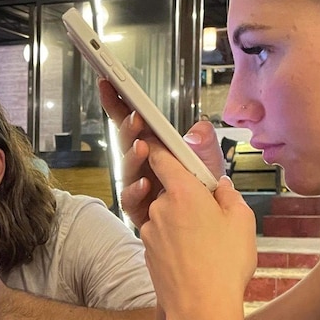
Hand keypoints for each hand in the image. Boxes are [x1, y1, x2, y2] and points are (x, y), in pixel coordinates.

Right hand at [97, 78, 225, 226]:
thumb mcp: (210, 167)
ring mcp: (138, 187)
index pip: (135, 123)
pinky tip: (145, 184)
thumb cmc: (206, 198)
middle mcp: (143, 166)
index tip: (109, 84)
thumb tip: (198, 129)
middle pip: (127, 142)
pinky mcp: (139, 211)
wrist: (207, 235)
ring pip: (127, 168)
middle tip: (136, 117)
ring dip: (133, 156)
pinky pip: (131, 200)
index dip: (120, 103)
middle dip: (129, 127)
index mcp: (157, 150)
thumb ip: (204, 146)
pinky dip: (136, 191)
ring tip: (142, 146)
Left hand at [141, 140, 256, 311]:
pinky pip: (161, 235)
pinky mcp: (147, 250)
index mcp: (183, 191)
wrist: (201, 308)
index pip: (160, 157)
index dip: (159, 147)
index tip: (159, 141)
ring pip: (165, 214)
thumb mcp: (242, 222)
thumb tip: (221, 186)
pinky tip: (194, 257)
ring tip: (206, 243)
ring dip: (180, 221)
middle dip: (184, 196)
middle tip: (209, 214)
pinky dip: (174, 241)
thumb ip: (229, 196)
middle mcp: (160, 206)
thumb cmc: (225, 264)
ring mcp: (150, 229)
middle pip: (167, 188)